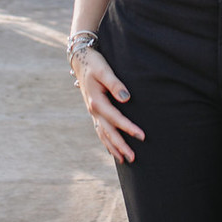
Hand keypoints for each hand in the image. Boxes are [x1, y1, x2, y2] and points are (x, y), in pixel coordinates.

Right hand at [74, 48, 144, 162]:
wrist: (81, 60)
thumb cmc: (94, 64)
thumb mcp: (104, 70)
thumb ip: (115, 84)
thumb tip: (127, 98)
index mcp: (96, 102)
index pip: (115, 118)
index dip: (129, 128)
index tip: (141, 136)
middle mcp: (93, 110)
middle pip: (108, 132)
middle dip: (121, 146)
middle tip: (133, 158)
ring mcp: (93, 112)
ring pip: (103, 134)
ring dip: (113, 147)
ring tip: (124, 160)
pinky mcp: (94, 111)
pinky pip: (100, 130)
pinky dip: (106, 141)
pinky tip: (111, 149)